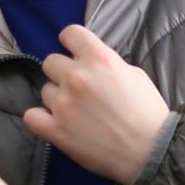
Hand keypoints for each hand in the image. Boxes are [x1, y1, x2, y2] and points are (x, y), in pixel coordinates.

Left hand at [24, 24, 170, 184]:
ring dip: (57, 98)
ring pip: (45, 90)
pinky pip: (31, 116)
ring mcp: (63, 104)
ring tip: (75, 112)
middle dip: (63, 73)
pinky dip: (40, 119)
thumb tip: (91, 65)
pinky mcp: (56, 130)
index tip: (75, 53)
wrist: (152, 151)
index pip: (70, 34)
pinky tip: (54, 123)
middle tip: (78, 88)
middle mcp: (77, 77)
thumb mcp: (135, 74)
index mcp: (99, 59)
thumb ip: (108, 64)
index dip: (71, 43)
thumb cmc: (148, 112)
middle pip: (51, 62)